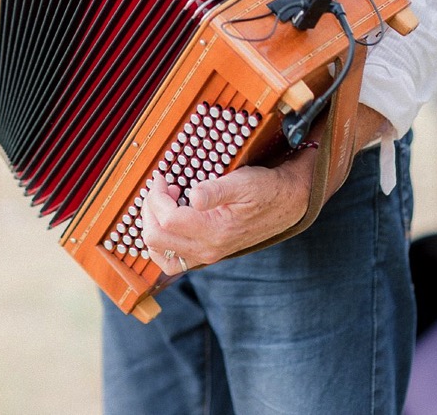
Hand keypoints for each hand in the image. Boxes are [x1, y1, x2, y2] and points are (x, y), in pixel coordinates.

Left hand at [140, 103, 395, 275]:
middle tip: (161, 189)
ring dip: (152, 226)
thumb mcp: (243, 182)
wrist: (288, 205)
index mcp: (215, 231)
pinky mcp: (207, 253)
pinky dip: (162, 239)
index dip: (157, 196)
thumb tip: (193, 195)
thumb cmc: (265, 190)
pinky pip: (172, 258)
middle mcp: (208, 249)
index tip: (163, 178)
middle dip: (149, 210)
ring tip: (164, 203)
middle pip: (155, 239)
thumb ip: (216, 190)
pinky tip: (170, 218)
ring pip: (160, 254)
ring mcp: (207, 254)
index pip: (167, 219)